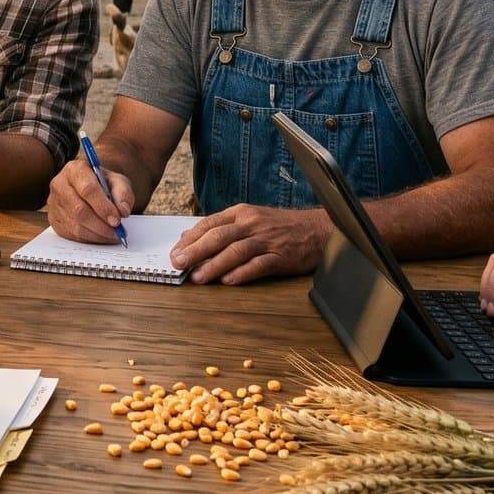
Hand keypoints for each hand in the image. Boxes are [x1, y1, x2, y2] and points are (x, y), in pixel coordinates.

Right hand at [46, 157, 132, 243]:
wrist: (90, 186)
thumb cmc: (103, 183)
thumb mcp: (117, 181)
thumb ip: (123, 193)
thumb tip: (123, 211)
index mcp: (75, 169)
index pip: (88, 189)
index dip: (103, 207)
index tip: (117, 220)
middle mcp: (59, 185)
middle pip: (79, 210)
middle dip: (101, 225)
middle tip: (118, 231)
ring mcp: (54, 203)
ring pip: (75, 225)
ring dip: (97, 234)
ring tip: (113, 235)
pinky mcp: (53, 219)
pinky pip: (71, 234)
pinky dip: (89, 238)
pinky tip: (101, 235)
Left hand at [170, 205, 330, 284]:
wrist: (318, 229)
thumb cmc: (280, 226)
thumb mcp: (250, 219)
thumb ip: (221, 227)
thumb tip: (190, 237)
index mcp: (241, 213)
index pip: (209, 224)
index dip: (189, 240)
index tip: (175, 253)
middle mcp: (251, 224)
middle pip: (218, 236)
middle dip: (196, 251)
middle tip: (179, 264)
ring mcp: (267, 240)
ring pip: (236, 251)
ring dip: (214, 265)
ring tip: (198, 278)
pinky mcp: (281, 256)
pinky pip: (259, 265)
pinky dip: (242, 273)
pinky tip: (229, 281)